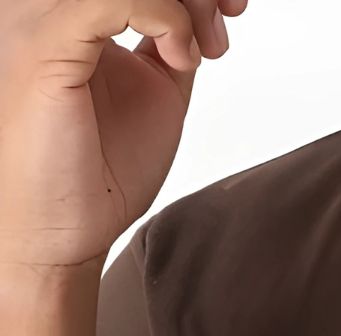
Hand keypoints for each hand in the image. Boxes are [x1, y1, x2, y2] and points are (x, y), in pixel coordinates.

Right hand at [0, 0, 248, 267]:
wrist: (61, 234)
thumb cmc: (96, 177)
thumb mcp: (155, 93)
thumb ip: (170, 44)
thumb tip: (201, 16)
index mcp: (66, 13)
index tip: (232, 8)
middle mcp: (41, 6)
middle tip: (229, 14)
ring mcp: (34, 19)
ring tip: (203, 49)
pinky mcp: (43, 47)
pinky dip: (162, 14)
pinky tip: (179, 57)